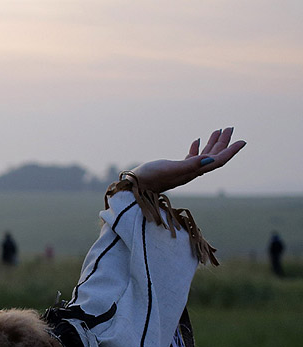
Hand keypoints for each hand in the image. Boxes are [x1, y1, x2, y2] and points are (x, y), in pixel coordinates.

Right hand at [130, 127, 245, 193]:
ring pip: (203, 156)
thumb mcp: (171, 168)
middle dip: (223, 143)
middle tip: (230, 128)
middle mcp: (191, 172)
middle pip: (212, 157)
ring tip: (218, 130)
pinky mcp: (173, 170)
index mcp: (193, 172)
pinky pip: (190, 158)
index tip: (242, 141)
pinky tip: (196, 140)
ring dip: (212, 143)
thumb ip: (190, 164)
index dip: (230, 151)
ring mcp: (183, 171)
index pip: (217, 161)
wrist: (134, 186)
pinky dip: (196, 148)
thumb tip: (210, 160)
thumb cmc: (150, 177)